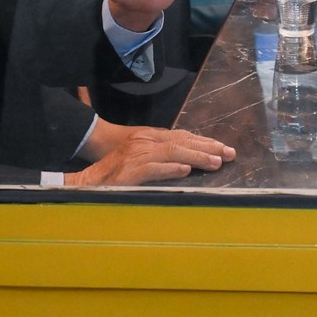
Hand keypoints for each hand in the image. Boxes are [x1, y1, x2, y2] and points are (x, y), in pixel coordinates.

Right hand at [71, 123, 234, 185]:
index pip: (183, 136)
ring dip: (196, 157)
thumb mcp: (141, 158)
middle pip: (182, 142)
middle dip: (208, 147)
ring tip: (215, 162)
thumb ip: (162, 157)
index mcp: (149, 137)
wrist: (87, 180)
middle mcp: (145, 142)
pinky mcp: (130, 171)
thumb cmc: (115, 172)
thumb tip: (188, 161)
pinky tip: (185, 170)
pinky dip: (170, 169)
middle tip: (229, 154)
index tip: (224, 148)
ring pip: (173, 152)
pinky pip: (153, 169)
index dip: (204, 142)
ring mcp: (138, 155)